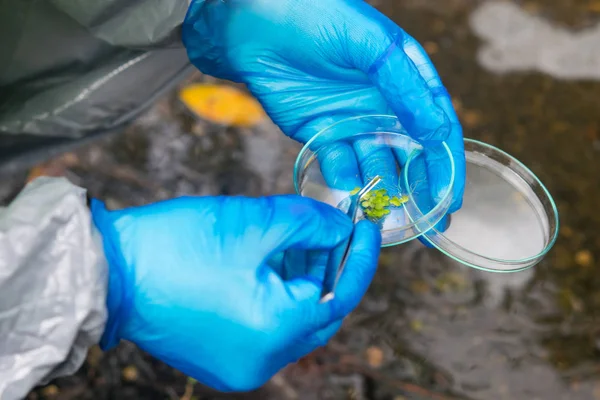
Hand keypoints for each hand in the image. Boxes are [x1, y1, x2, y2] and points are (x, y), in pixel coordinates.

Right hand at [91, 195, 380, 391]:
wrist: (109, 270)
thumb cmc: (178, 245)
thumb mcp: (257, 222)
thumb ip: (312, 222)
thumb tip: (342, 227)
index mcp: (275, 333)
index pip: (340, 296)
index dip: (358, 257)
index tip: (366, 225)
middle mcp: (261, 361)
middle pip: (317, 311)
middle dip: (327, 266)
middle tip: (332, 229)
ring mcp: (239, 364)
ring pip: (291, 318)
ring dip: (299, 278)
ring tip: (297, 237)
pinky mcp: (221, 357)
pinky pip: (266, 326)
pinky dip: (276, 294)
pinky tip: (271, 259)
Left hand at [182, 0, 464, 216]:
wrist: (255, 23)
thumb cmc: (318, 17)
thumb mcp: (371, 46)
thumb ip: (404, 88)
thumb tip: (438, 134)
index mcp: (407, 80)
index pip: (436, 128)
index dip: (447, 164)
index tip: (452, 199)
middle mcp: (385, 106)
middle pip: (411, 155)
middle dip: (422, 191)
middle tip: (430, 227)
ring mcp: (353, 122)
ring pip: (376, 166)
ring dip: (385, 193)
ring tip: (392, 222)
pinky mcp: (321, 134)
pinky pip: (339, 165)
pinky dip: (346, 183)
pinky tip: (351, 198)